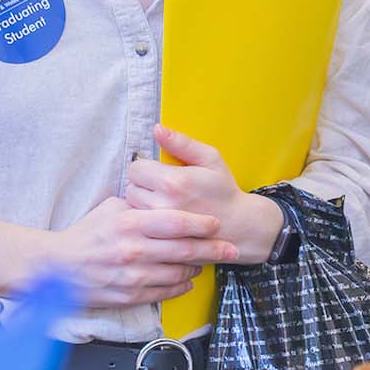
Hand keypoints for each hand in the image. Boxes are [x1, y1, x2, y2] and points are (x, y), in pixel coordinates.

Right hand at [49, 196, 235, 309]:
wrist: (57, 268)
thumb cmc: (85, 235)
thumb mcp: (110, 208)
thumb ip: (138, 203)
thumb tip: (160, 195)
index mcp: (130, 223)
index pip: (175, 222)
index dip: (200, 223)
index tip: (216, 223)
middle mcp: (134, 250)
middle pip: (184, 249)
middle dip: (213, 249)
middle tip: (230, 248)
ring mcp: (133, 275)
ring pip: (178, 272)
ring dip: (197, 267)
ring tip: (207, 261)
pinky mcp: (129, 295)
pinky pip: (165, 292)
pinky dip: (181, 286)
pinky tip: (188, 279)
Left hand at [127, 125, 283, 263]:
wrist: (238, 226)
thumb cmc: (223, 189)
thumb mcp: (210, 158)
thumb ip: (181, 143)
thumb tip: (157, 128)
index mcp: (173, 181)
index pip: (136, 168)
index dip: (145, 167)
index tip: (158, 172)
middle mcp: (162, 205)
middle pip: (131, 188)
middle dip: (143, 185)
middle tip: (162, 188)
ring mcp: (160, 227)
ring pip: (133, 207)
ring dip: (142, 203)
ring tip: (162, 202)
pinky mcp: (159, 241)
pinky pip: (140, 226)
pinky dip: (145, 221)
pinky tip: (161, 218)